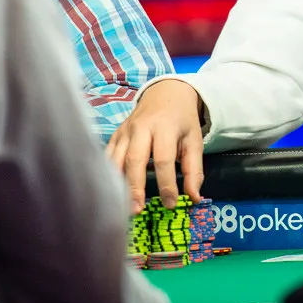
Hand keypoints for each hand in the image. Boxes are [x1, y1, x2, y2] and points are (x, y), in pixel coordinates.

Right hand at [106, 79, 205, 212]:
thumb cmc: (182, 120)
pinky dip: (107, 174)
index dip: (166, 184)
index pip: (164, 159)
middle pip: (135, 159)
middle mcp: (142, 127)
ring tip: (122, 206)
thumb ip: (194, 169)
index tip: (171, 204)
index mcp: (165, 127)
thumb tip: (194, 198)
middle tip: (137, 210)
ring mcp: (125, 130)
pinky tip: (110, 191)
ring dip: (117, 184)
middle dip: (135, 187)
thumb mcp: (194, 140)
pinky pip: (107, 156)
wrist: (166, 92)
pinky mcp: (115, 134)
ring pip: (116, 159)